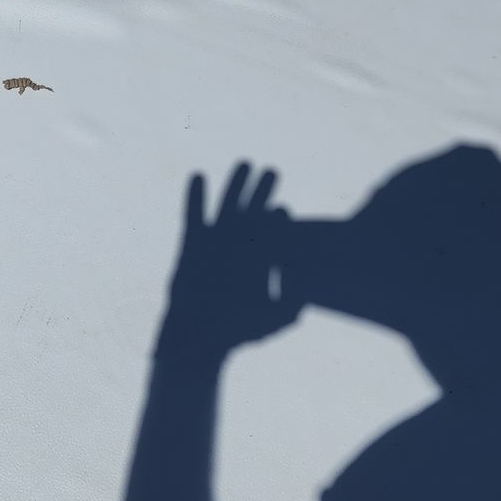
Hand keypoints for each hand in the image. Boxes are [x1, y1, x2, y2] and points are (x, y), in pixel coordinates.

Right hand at [162, 162, 297, 353]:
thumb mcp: (274, 319)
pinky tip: (198, 176)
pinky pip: (194, 215)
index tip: (282, 210)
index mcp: (262, 260)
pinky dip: (195, 197)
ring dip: (234, 185)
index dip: (278, 221)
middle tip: (273, 171)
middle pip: (254, 211)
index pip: (274, 234)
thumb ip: (294, 302)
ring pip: (227, 206)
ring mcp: (216, 242)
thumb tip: (308, 282)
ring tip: (245, 162)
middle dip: (263, 191)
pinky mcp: (192, 243)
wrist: (197, 338)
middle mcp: (240, 246)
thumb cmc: (236, 332)